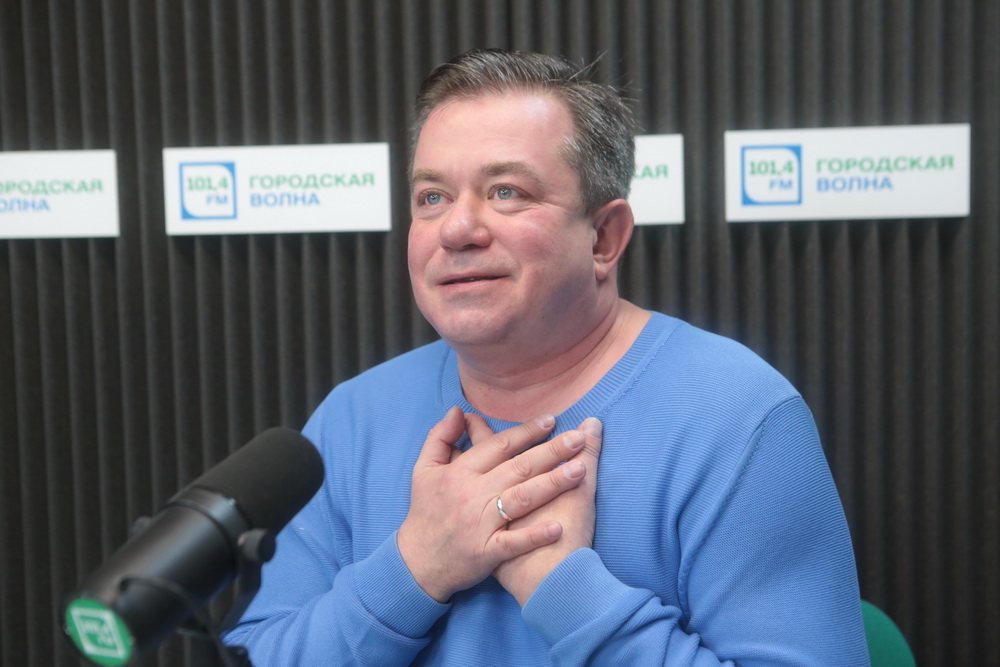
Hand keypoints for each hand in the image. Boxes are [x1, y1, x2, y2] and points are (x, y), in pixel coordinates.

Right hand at [397, 406, 592, 601]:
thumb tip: (457, 411)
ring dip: (553, 483)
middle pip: (518, 468)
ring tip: (581, 470)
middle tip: (578, 438)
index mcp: (459, 472)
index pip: (499, 446)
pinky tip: (559, 527)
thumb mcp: (424, 470)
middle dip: (551, 451)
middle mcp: (472, 495)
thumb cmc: (425, 513)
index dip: (527, 432)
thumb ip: (439, 437)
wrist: (417, 563)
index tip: (552, 420)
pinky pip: (514, 542)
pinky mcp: (486, 553)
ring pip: (521, 499)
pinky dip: (536, 535)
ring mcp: (480, 524)